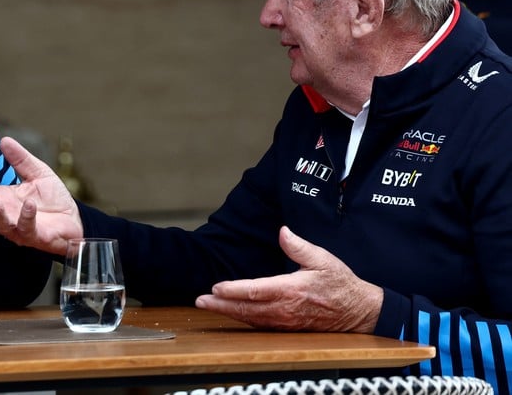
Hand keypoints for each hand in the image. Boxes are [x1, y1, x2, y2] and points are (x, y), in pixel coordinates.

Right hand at [0, 136, 82, 255]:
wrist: (74, 217)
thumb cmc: (52, 198)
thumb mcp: (37, 173)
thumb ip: (20, 159)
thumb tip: (4, 140)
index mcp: (5, 199)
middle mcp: (8, 215)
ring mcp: (19, 228)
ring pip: (3, 224)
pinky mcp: (35, 236)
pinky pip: (28, 227)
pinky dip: (27, 216)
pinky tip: (28, 205)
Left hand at [195, 226, 382, 332]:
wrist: (358, 311)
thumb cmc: (340, 283)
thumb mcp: (322, 258)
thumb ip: (299, 246)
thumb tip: (283, 232)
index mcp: (291, 290)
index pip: (256, 291)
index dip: (234, 290)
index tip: (216, 287)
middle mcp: (285, 309)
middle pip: (247, 309)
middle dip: (221, 305)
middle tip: (200, 300)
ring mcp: (285, 321)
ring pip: (250, 318)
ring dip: (228, 313)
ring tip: (207, 305)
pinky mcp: (287, 327)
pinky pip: (260, 324)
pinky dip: (243, 318)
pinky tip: (231, 312)